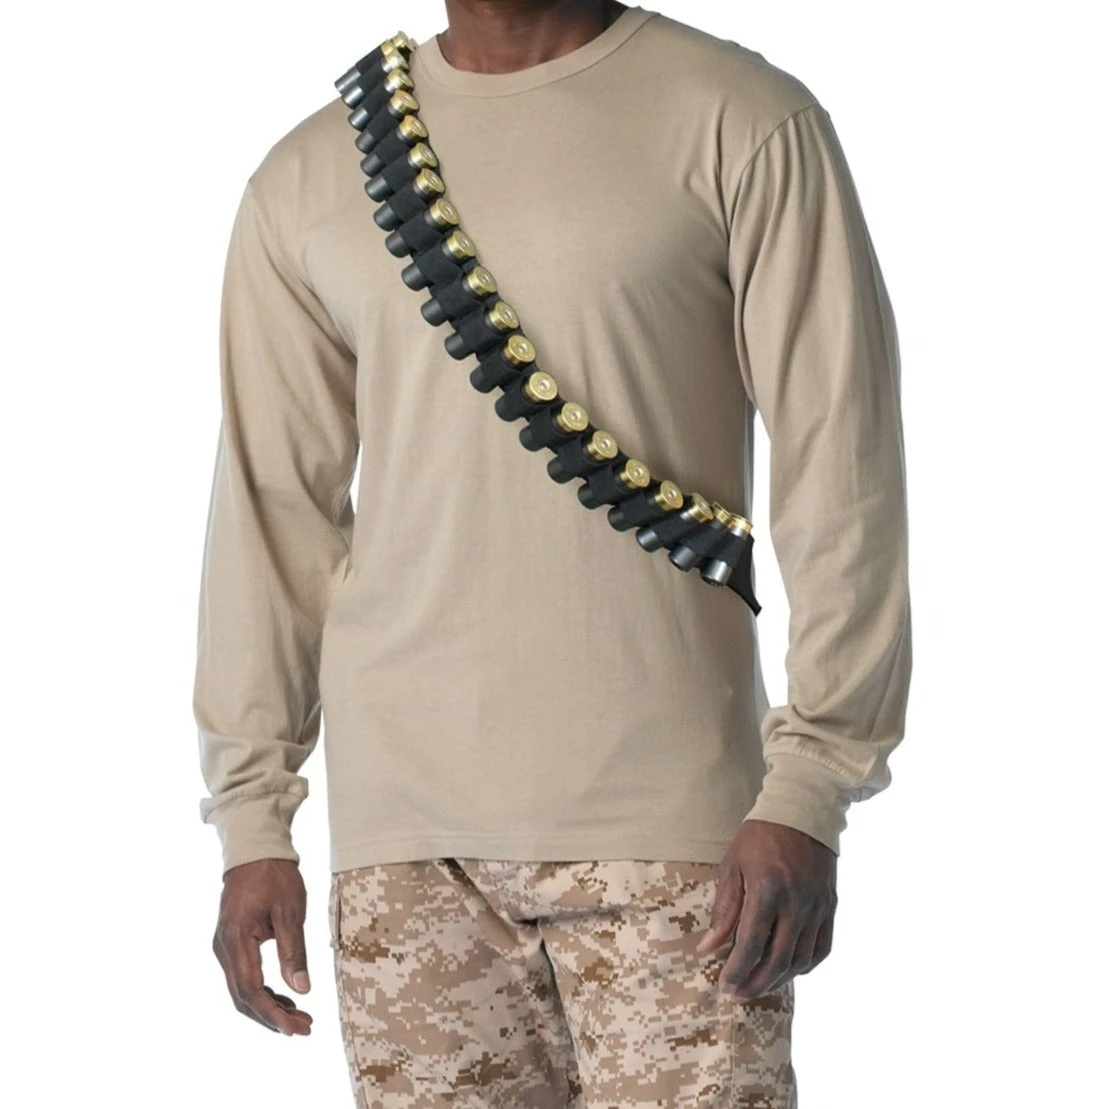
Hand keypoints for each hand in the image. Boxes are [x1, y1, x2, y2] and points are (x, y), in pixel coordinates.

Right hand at [212, 858, 313, 1034]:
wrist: (254, 850)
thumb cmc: (274, 875)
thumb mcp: (290, 911)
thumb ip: (293, 951)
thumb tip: (302, 990)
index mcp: (236, 939)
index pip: (251, 990)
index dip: (272, 1014)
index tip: (294, 1029)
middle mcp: (223, 947)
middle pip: (243, 997)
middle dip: (272, 1017)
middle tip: (304, 1028)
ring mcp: (224, 946)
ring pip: (242, 990)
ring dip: (268, 1006)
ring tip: (300, 1017)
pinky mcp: (230, 943)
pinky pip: (243, 976)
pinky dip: (263, 991)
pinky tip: (286, 997)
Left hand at [695, 819, 836, 1000]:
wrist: (802, 812)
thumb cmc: (759, 837)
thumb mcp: (732, 866)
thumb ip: (723, 910)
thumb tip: (707, 948)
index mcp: (768, 890)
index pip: (751, 945)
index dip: (736, 971)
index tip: (723, 987)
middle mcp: (797, 904)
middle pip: (777, 961)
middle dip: (754, 984)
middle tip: (736, 995)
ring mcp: (818, 907)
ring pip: (800, 961)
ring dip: (778, 980)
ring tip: (756, 986)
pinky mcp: (831, 907)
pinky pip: (821, 950)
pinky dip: (804, 967)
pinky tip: (786, 971)